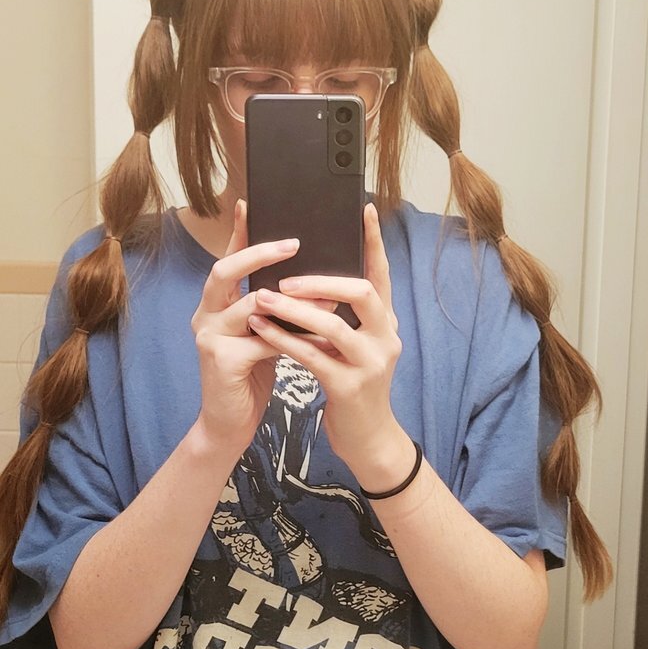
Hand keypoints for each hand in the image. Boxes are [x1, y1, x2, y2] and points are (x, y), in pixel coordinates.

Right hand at [190, 200, 335, 455]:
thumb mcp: (263, 334)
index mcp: (217, 304)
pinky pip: (263, 341)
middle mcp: (206, 314)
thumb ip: (275, 308)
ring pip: (251, 305)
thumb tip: (313, 280)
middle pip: (224, 270)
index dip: (238, 231)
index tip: (250, 203)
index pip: (228, 259)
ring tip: (325, 295)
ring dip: (292, 299)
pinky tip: (318, 337)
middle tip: (294, 243)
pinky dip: (293, 337)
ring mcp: (209, 337)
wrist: (229, 423)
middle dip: (259, 253)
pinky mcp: (221, 361)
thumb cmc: (250, 375)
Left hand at [246, 203, 405, 471]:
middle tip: (285, 277)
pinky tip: (260, 329)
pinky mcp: (349, 387)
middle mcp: (385, 337)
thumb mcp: (353, 345)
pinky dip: (282, 339)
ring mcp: (370, 363)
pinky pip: (311, 355)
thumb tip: (308, 278)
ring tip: (262, 298)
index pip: (382, 273)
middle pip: (362, 292)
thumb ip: (341, 315)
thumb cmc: (352, 385)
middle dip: (321, 279)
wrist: (367, 438)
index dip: (373, 242)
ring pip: (332, 325)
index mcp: (386, 322)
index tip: (364, 210)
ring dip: (293, 309)